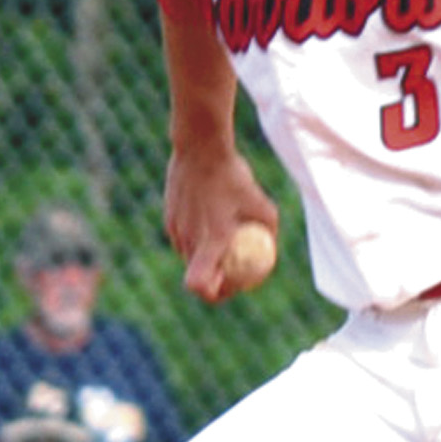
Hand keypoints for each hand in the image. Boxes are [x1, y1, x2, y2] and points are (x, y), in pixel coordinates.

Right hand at [164, 149, 279, 304]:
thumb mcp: (264, 206)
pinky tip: (212, 219)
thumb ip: (268, 233)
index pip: (200, 285)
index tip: (231, 285)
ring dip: (205, 257)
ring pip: (189, 257)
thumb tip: (271, 252)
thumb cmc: (235, 177)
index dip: (215, 293)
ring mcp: (175, 230)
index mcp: (211, 242)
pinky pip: (183, 238)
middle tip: (235, 271)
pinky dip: (197, 238)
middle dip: (215, 280)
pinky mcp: (169, 218)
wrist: (200, 148)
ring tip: (224, 240)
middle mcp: (188, 240)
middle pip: (197, 276)